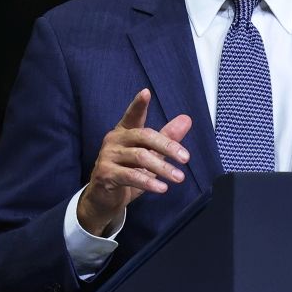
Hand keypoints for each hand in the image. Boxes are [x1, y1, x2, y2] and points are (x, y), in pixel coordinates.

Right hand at [77, 88, 191, 235]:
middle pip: (144, 136)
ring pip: (140, 157)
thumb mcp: (150, 155)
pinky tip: (162, 188)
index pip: (132, 115)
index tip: (146, 92)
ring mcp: (108, 156)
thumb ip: (166, 137)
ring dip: (162, 168)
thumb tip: (187, 119)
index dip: (138, 104)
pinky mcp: (105, 174)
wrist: (104, 198)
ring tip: (179, 177)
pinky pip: (131, 176)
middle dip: (167, 146)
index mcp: (124, 131)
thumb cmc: (128, 172)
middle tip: (186, 158)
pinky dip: (148, 182)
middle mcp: (114, 140)